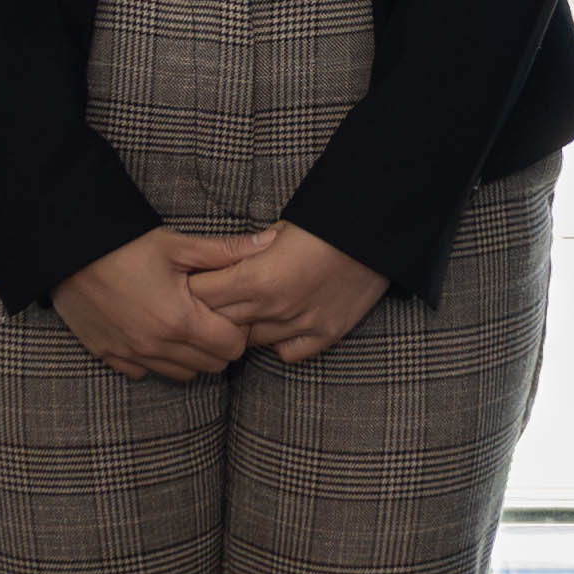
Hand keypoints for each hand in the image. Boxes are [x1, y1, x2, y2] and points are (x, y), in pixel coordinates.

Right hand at [52, 228, 269, 380]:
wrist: (67, 251)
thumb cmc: (125, 244)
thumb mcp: (177, 244)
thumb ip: (226, 251)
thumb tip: (269, 244)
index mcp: (179, 320)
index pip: (232, 347)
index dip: (238, 329)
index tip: (229, 309)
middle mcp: (156, 346)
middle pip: (211, 366)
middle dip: (218, 344)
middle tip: (209, 315)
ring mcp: (130, 354)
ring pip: (181, 374)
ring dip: (190, 355)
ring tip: (183, 323)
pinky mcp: (108, 354)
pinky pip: (144, 372)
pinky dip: (155, 359)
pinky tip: (152, 330)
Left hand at [182, 222, 390, 365]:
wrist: (377, 229)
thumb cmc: (326, 221)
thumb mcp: (279, 228)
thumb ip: (247, 252)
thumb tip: (222, 262)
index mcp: (257, 277)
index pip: (202, 294)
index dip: (196, 286)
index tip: (196, 280)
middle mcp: (275, 307)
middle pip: (221, 322)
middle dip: (213, 311)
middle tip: (214, 299)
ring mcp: (301, 324)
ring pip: (251, 341)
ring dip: (244, 327)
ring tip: (248, 309)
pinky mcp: (326, 334)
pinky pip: (287, 352)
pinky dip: (279, 341)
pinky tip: (281, 323)